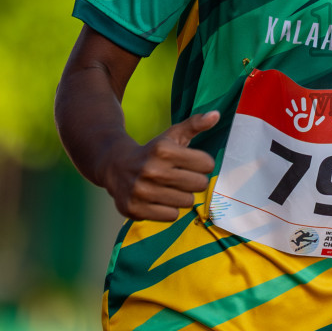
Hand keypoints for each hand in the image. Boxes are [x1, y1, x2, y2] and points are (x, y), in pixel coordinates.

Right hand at [101, 112, 218, 220]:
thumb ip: (195, 124)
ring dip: (182, 196)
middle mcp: (151, 170)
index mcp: (163, 150)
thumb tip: (216, 114)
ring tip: (168, 188)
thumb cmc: (153, 151)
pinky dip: (168, 209)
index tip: (190, 163)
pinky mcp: (134, 208)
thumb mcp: (172, 134)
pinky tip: (158, 199)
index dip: (202, 164)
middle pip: (199, 184)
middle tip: (180, 177)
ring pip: (186, 202)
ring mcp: (141, 191)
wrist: (115, 166)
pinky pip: (171, 216)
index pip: (207, 164)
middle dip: (194, 181)